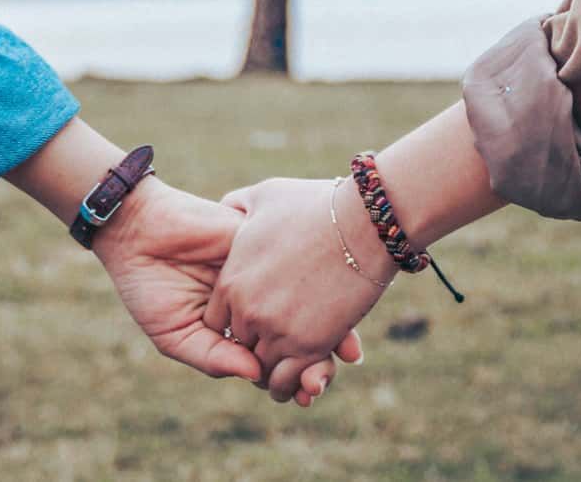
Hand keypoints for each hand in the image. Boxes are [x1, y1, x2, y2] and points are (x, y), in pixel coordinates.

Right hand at [95, 177, 361, 403]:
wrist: (138, 232)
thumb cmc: (149, 286)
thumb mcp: (176, 334)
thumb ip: (214, 356)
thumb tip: (257, 376)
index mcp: (239, 326)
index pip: (275, 356)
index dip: (294, 377)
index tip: (307, 395)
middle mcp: (260, 300)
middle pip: (300, 333)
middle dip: (317, 359)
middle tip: (323, 380)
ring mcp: (268, 273)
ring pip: (310, 302)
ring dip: (330, 328)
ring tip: (342, 354)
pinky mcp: (269, 244)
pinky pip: (303, 266)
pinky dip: (322, 287)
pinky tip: (331, 309)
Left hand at [207, 177, 395, 402]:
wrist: (364, 221)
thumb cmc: (317, 204)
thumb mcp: (264, 197)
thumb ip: (238, 205)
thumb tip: (227, 207)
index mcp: (231, 281)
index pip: (217, 322)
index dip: (234, 324)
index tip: (254, 321)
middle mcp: (248, 311)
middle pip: (239, 346)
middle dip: (255, 347)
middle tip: (274, 346)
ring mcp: (278, 331)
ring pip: (263, 370)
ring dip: (274, 372)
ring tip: (289, 368)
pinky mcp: (310, 345)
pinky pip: (289, 380)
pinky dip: (294, 384)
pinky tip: (305, 379)